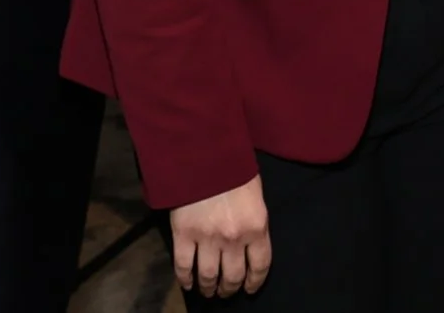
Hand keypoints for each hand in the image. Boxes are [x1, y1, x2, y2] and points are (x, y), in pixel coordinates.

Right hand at [170, 177, 270, 297]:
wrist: (204, 151)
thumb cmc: (234, 167)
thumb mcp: (255, 194)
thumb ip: (254, 220)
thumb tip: (250, 243)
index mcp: (256, 226)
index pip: (260, 266)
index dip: (254, 282)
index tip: (249, 289)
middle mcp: (234, 238)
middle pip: (233, 276)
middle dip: (229, 288)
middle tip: (226, 292)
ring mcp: (207, 238)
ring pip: (208, 276)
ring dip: (208, 288)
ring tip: (208, 291)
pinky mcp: (183, 234)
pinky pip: (183, 266)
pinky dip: (185, 280)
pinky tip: (188, 284)